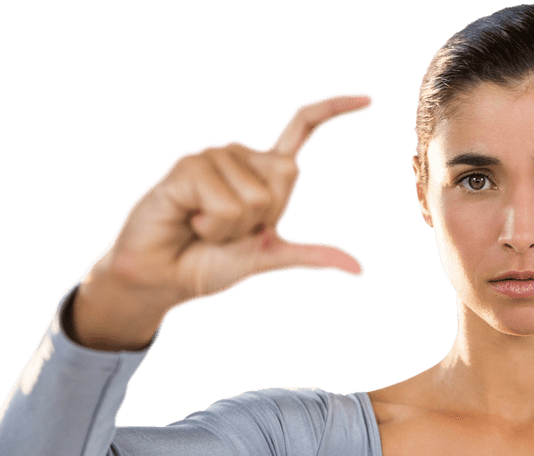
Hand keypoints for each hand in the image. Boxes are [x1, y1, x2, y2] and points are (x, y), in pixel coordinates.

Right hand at [89, 92, 373, 314]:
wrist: (164, 278)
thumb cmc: (210, 263)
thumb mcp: (270, 257)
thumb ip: (312, 255)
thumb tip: (360, 269)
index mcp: (264, 171)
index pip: (303, 127)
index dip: (334, 110)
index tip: (369, 99)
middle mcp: (240, 156)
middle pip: (288, 174)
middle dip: (265, 217)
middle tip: (227, 229)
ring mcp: (213, 156)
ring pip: (255, 197)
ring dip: (231, 227)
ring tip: (204, 226)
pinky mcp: (187, 166)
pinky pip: (224, 202)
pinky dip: (212, 224)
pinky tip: (188, 220)